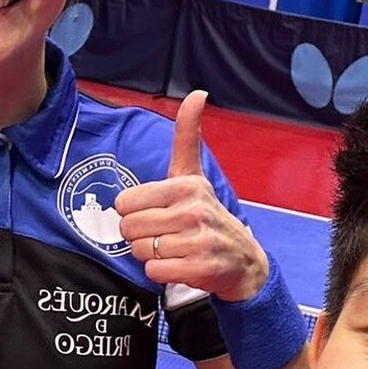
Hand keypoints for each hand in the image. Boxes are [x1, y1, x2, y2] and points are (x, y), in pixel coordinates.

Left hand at [115, 91, 268, 301]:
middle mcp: (194, 210)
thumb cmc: (206, 215)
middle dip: (140, 237)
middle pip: (129, 229)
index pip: (124, 203)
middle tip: (163, 235)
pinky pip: (154, 273)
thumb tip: (197, 93)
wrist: (243, 261)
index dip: (134, 213)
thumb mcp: (193, 174)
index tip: (156, 214)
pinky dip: (160, 274)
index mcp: (186, 185)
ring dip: (151, 256)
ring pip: (141, 252)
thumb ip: (187, 135)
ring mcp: (200, 240)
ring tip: (174, 250)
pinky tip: (180, 265)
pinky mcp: (202, 268)